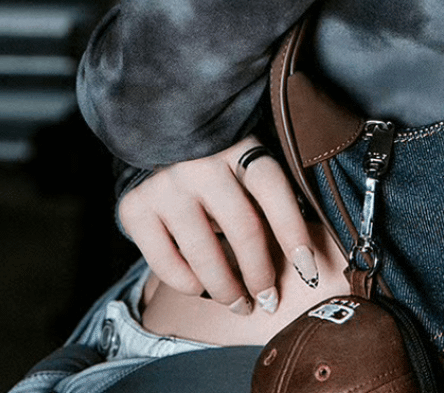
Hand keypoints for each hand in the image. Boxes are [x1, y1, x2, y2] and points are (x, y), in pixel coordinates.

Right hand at [117, 138, 319, 314]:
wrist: (152, 138)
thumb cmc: (212, 162)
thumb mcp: (241, 161)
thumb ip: (261, 196)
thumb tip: (297, 257)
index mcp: (237, 144)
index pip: (272, 189)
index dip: (292, 232)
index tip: (307, 268)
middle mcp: (201, 162)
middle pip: (243, 227)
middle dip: (260, 274)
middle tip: (268, 299)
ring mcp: (166, 184)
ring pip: (206, 253)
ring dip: (227, 289)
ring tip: (239, 304)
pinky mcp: (136, 207)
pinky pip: (167, 263)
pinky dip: (188, 284)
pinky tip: (200, 286)